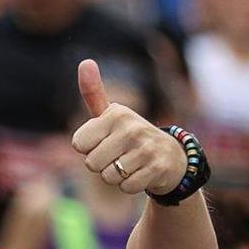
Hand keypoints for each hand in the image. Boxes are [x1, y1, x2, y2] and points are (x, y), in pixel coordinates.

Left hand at [69, 59, 186, 196]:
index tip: (104, 141)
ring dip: (116, 177)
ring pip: (109, 177)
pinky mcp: (157, 168)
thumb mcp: (110, 115)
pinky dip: (131, 186)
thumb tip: (85, 61)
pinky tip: (141, 173)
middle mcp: (131, 127)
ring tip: (130, 164)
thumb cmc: (129, 136)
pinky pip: (126, 187)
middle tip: (118, 156)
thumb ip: (94, 93)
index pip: (78, 144)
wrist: (170, 156)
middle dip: (101, 166)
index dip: (88, 148)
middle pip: (91, 164)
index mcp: (115, 114)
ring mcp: (146, 147)